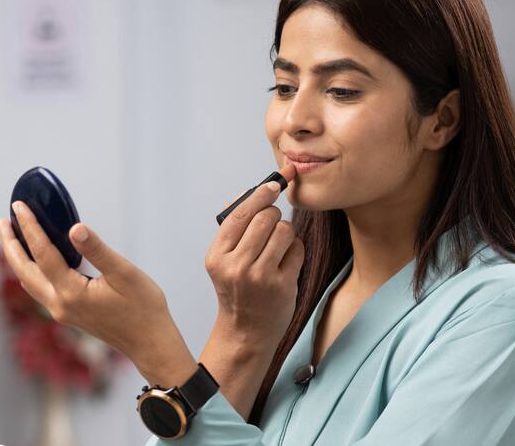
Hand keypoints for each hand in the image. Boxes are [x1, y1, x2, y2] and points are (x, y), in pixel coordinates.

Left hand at [0, 202, 197, 385]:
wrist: (150, 343)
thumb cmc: (143, 308)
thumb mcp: (124, 273)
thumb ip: (97, 250)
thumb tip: (75, 228)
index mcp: (71, 292)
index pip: (42, 253)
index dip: (30, 227)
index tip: (19, 206)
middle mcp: (60, 304)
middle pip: (24, 270)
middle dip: (11, 244)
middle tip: (3, 220)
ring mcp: (62, 312)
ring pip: (30, 281)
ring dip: (18, 258)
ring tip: (13, 236)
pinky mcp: (69, 314)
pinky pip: (41, 288)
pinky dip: (32, 269)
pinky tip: (38, 258)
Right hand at [205, 164, 303, 349]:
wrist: (246, 332)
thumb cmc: (237, 290)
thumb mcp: (223, 261)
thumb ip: (232, 228)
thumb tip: (245, 194)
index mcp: (217, 255)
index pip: (240, 214)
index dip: (261, 193)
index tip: (276, 183)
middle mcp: (236, 266)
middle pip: (266, 217)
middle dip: (273, 215)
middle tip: (272, 224)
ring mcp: (260, 277)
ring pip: (284, 230)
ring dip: (286, 232)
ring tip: (278, 245)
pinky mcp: (282, 286)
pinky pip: (297, 249)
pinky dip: (295, 250)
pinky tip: (285, 262)